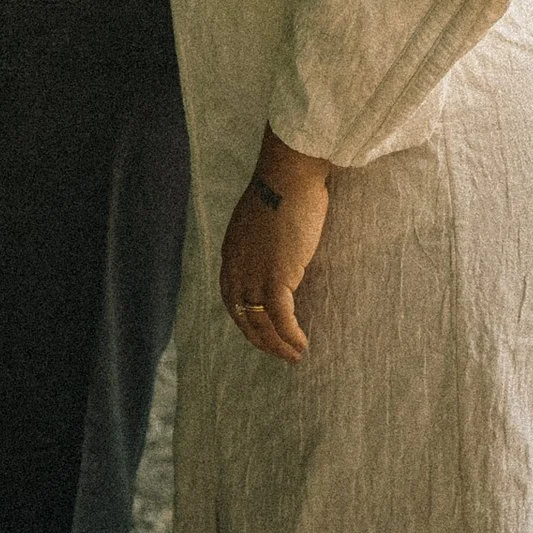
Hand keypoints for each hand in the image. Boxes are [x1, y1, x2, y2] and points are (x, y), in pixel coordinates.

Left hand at [219, 135, 330, 362]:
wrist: (288, 176)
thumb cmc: (281, 190)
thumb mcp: (259, 221)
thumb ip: (260, 243)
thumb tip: (275, 253)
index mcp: (231, 256)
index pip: (233, 300)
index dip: (247, 321)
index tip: (262, 333)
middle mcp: (237, 270)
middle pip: (244, 317)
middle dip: (262, 340)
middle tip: (280, 354)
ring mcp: (254, 275)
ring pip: (261, 322)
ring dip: (278, 344)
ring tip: (295, 355)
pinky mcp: (276, 277)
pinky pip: (281, 317)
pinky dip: (290, 334)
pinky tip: (302, 344)